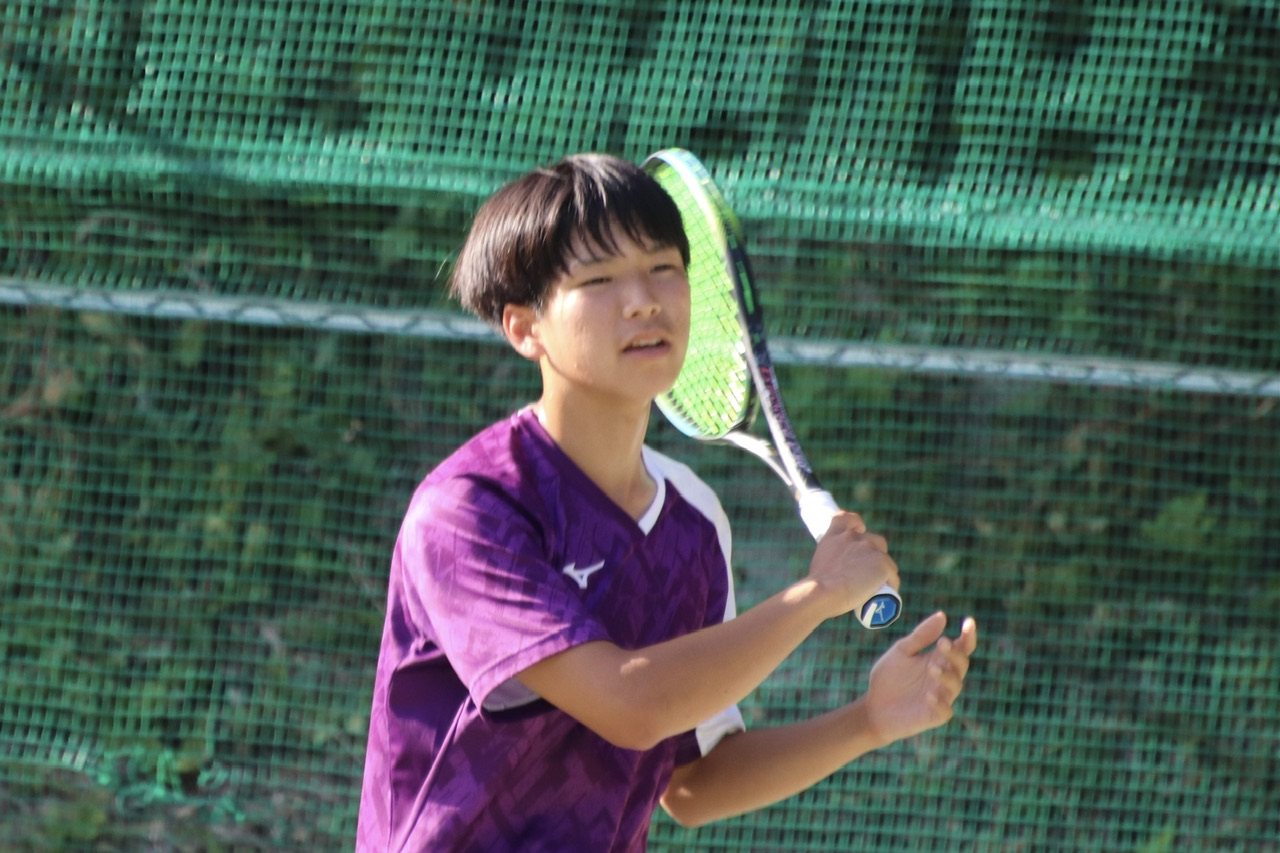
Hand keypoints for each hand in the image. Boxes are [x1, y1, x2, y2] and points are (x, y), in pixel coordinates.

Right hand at [806, 511, 898, 620]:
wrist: (822, 593)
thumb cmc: (816, 588)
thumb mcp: (818, 567)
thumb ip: (828, 566)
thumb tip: (831, 580)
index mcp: (834, 536)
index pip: (848, 518)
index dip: (857, 524)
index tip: (860, 531)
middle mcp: (853, 537)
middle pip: (874, 540)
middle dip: (874, 555)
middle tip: (868, 574)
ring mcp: (869, 548)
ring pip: (885, 559)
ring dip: (883, 570)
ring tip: (878, 588)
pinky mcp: (883, 563)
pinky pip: (893, 575)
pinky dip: (891, 585)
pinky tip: (887, 594)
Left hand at [861, 612, 977, 744]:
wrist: (872, 708)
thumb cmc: (889, 678)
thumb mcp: (902, 651)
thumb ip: (921, 636)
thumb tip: (942, 615)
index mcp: (939, 659)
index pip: (961, 647)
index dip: (969, 635)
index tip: (968, 621)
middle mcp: (945, 678)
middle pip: (961, 663)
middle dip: (955, 653)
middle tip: (942, 643)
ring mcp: (942, 697)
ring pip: (956, 685)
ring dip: (947, 676)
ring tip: (931, 668)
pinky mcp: (934, 716)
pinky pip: (945, 711)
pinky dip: (940, 703)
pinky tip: (929, 694)